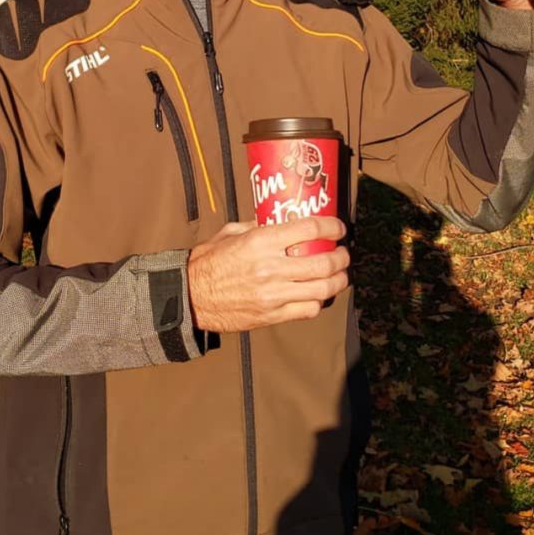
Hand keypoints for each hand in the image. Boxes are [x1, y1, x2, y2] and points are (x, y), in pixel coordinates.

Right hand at [185, 216, 350, 333]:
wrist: (189, 297)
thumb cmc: (209, 261)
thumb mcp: (232, 233)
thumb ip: (259, 226)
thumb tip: (283, 218)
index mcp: (261, 242)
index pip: (310, 229)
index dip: (332, 227)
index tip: (339, 228)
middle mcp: (270, 268)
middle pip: (324, 262)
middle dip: (342, 257)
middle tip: (343, 253)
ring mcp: (273, 294)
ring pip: (322, 288)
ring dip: (338, 280)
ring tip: (340, 274)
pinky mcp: (272, 315)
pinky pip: (309, 309)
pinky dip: (319, 301)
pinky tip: (318, 294)